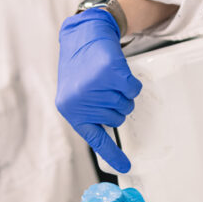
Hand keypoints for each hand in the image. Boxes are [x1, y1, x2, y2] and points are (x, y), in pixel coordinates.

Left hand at [55, 7, 141, 172]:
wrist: (83, 34)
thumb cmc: (80, 64)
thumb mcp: (74, 92)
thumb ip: (86, 111)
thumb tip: (105, 133)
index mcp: (70, 110)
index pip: (95, 139)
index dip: (113, 155)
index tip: (126, 167)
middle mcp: (81, 101)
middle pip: (117, 119)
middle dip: (116, 104)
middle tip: (104, 87)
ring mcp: (95, 87)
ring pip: (126, 104)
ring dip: (122, 92)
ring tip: (108, 78)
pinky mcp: (110, 72)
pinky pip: (133, 89)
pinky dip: (131, 82)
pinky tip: (118, 72)